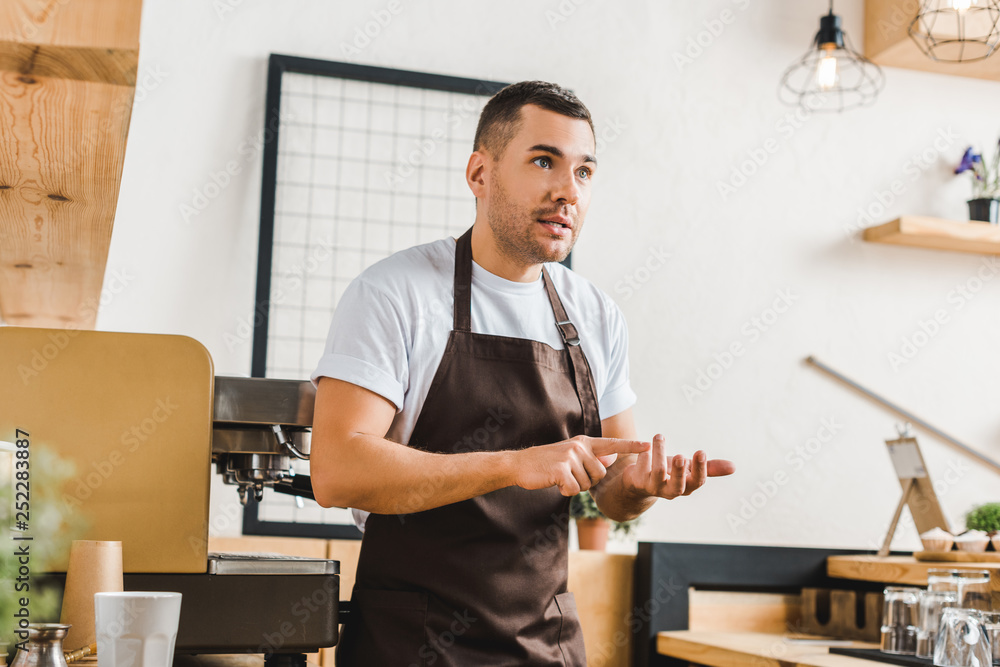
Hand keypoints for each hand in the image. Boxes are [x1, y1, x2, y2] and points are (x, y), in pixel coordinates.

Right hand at [512, 436, 650, 495]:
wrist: (521, 464)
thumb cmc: (547, 463)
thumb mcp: (571, 456)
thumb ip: (590, 458)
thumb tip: (610, 461)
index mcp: (584, 442)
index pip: (612, 444)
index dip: (631, 446)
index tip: (648, 445)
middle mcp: (580, 447)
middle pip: (600, 475)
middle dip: (587, 481)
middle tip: (569, 475)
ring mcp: (570, 457)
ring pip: (587, 484)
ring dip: (575, 487)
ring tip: (560, 477)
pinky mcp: (562, 469)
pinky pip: (574, 489)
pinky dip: (565, 491)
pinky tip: (554, 482)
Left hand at [620, 434, 734, 499]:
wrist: (640, 482)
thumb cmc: (669, 473)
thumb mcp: (689, 469)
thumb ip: (710, 468)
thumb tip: (734, 467)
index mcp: (686, 487)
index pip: (697, 481)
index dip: (700, 468)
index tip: (701, 451)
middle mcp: (671, 490)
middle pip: (677, 485)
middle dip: (679, 471)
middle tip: (680, 455)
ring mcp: (653, 487)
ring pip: (657, 472)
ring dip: (659, 452)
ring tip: (659, 436)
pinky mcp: (637, 481)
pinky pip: (640, 466)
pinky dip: (643, 455)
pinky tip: (644, 447)